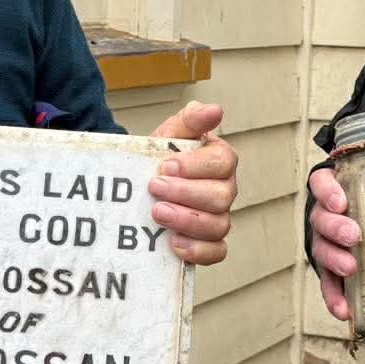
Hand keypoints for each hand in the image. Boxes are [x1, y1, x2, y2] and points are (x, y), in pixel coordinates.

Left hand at [148, 101, 237, 265]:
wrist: (139, 184)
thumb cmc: (160, 158)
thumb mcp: (170, 134)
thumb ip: (190, 120)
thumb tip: (214, 110)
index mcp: (220, 161)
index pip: (222, 163)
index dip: (195, 166)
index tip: (165, 166)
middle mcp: (225, 190)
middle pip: (221, 196)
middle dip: (185, 193)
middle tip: (154, 188)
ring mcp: (218, 217)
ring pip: (218, 225)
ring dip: (187, 221)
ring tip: (158, 214)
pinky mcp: (208, 242)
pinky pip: (217, 252)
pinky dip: (199, 251)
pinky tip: (174, 244)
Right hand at [308, 166, 364, 324]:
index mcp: (341, 192)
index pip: (322, 183)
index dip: (327, 191)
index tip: (342, 201)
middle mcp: (327, 217)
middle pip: (321, 218)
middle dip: (336, 227)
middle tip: (355, 236)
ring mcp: (326, 244)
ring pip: (321, 249)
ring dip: (334, 259)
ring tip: (351, 268)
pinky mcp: (329, 270)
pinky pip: (328, 284)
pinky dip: (334, 297)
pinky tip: (345, 310)